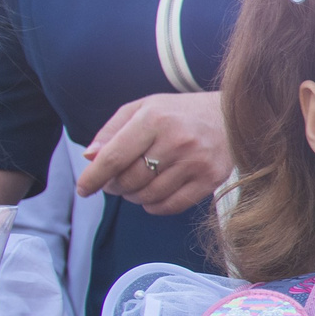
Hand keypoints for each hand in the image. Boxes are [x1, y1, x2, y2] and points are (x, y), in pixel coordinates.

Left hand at [76, 92, 230, 214]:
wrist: (232, 115)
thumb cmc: (179, 112)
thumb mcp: (142, 108)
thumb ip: (112, 131)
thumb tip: (90, 158)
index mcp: (154, 119)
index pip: (114, 157)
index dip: (93, 177)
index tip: (82, 189)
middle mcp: (176, 140)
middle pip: (130, 180)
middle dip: (115, 187)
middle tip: (115, 183)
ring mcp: (196, 161)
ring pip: (149, 196)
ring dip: (134, 197)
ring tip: (136, 186)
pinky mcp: (211, 178)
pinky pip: (172, 205)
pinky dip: (154, 206)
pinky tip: (152, 196)